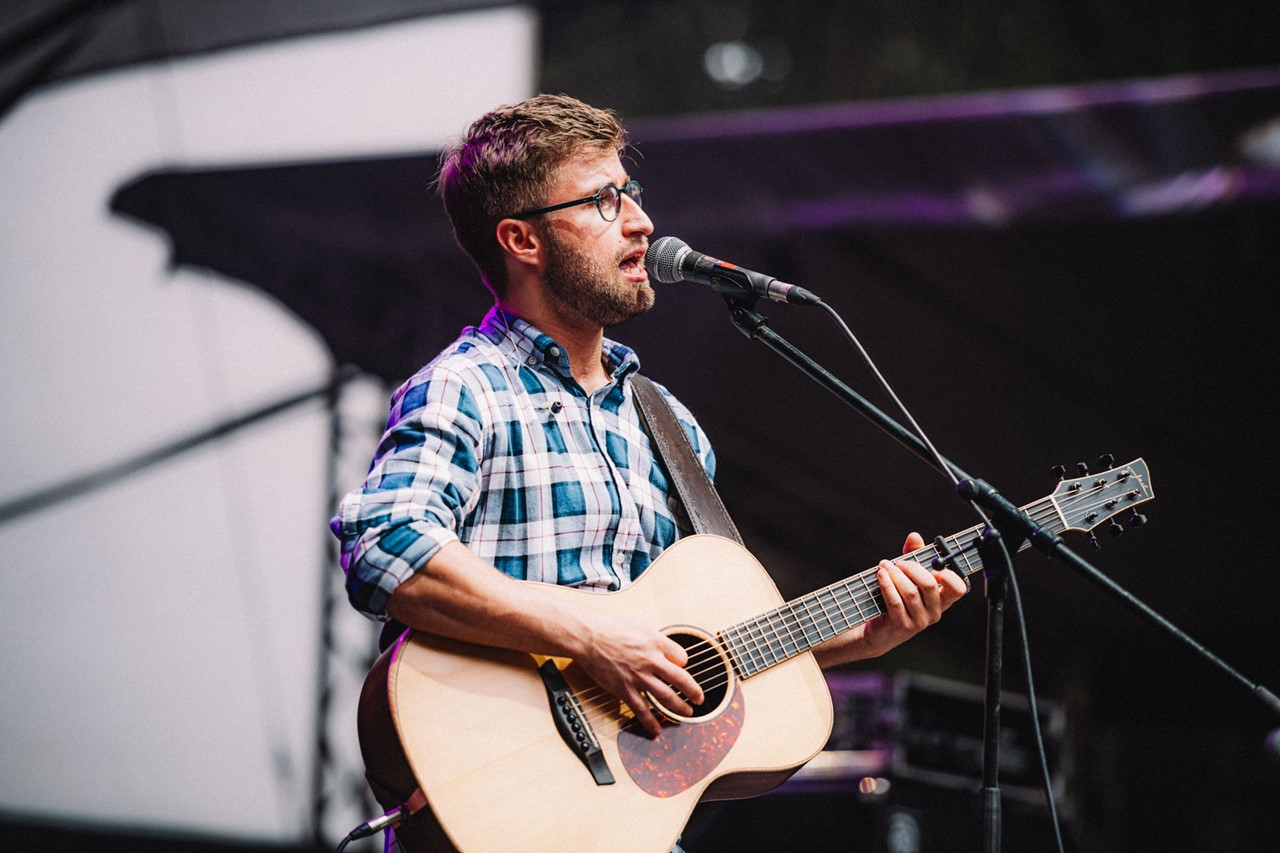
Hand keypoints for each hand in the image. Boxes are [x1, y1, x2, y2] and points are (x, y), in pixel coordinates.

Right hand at [574, 613, 705, 737]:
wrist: (589, 637)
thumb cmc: (611, 627)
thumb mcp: (640, 623)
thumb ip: (655, 636)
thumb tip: (663, 644)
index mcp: (656, 643)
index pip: (682, 658)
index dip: (684, 663)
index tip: (682, 667)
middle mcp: (651, 661)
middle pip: (681, 679)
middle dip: (694, 692)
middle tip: (700, 699)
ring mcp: (639, 677)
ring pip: (666, 697)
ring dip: (679, 708)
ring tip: (687, 713)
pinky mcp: (625, 689)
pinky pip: (641, 709)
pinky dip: (650, 721)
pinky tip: (656, 729)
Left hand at [859, 531, 967, 657]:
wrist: (880, 630)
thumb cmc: (897, 599)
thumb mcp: (908, 576)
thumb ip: (914, 555)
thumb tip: (914, 536)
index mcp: (942, 600)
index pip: (958, 588)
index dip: (949, 575)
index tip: (933, 564)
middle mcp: (934, 612)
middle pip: (930, 585)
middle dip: (912, 568)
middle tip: (899, 562)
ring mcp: (919, 621)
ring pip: (910, 592)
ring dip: (895, 574)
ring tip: (885, 566)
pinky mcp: (902, 625)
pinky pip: (895, 601)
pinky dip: (887, 585)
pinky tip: (880, 575)